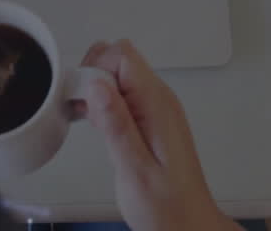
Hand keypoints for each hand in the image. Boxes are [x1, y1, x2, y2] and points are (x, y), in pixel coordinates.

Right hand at [77, 40, 240, 230]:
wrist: (189, 227)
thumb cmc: (165, 207)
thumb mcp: (135, 171)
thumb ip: (117, 127)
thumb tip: (96, 84)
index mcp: (157, 105)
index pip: (122, 56)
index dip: (95, 69)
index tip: (81, 101)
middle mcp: (158, 98)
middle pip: (120, 58)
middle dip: (92, 74)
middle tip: (81, 111)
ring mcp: (155, 107)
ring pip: (119, 74)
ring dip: (95, 89)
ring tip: (85, 121)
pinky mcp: (149, 119)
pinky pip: (122, 94)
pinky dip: (103, 102)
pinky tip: (95, 126)